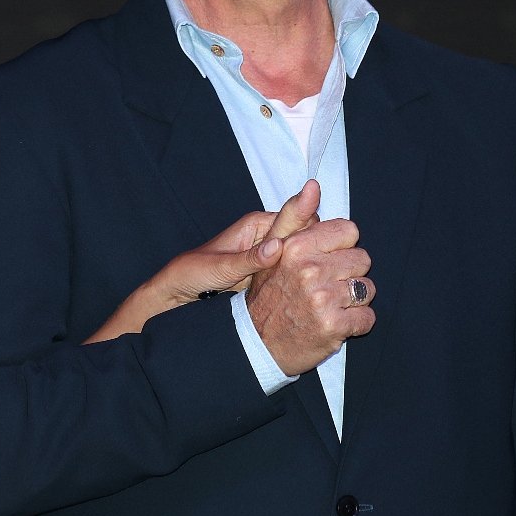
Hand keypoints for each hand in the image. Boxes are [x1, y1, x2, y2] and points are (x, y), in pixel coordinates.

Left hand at [85, 181, 322, 342]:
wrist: (178, 296)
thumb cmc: (191, 274)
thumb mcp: (219, 267)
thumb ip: (248, 259)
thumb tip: (278, 246)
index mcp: (257, 225)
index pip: (300, 219)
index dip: (316, 233)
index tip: (329, 249)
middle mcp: (268, 238)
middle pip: (307, 239)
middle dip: (321, 251)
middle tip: (337, 269)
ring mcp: (271, 259)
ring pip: (305, 259)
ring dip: (316, 269)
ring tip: (335, 282)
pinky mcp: (270, 278)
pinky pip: (295, 276)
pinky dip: (306, 283)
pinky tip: (318, 296)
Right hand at [246, 182, 374, 375]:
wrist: (255, 343)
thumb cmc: (268, 294)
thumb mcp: (272, 250)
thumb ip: (294, 215)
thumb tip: (313, 185)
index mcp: (296, 247)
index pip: (348, 232)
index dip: (340, 247)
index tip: (325, 260)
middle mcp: (310, 270)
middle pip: (362, 259)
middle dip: (348, 273)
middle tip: (325, 286)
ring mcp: (323, 299)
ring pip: (368, 289)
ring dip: (354, 299)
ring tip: (331, 305)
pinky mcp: (334, 327)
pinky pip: (368, 318)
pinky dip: (357, 323)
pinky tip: (336, 323)